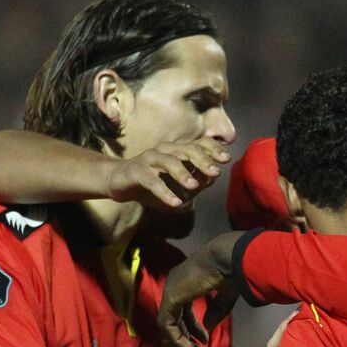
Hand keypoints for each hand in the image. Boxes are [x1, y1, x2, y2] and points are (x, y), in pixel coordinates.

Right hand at [106, 138, 230, 210]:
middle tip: (215, 172)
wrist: (120, 183)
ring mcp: (150, 158)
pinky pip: (153, 181)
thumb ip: (194, 181)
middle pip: (187, 149)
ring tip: (194, 185)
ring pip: (169, 162)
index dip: (213, 149)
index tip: (226, 159)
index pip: (198, 144)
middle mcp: (165, 150)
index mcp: (177, 150)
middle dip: (202, 160)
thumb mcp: (176, 184)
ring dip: (182, 173)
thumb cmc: (152, 183)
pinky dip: (164, 192)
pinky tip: (175, 202)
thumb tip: (212, 179)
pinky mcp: (137, 171)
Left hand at [158, 232, 243, 346]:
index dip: (193, 327)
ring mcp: (170, 290)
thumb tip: (207, 327)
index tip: (204, 339)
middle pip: (174, 318)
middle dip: (186, 338)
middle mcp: (175, 284)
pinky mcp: (170, 298)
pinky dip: (178, 340)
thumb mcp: (225, 296)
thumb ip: (216, 311)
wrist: (228, 259)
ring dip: (182, 343)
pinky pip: (168, 325)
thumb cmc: (231, 271)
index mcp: (186, 281)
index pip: (182, 309)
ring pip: (168, 324)